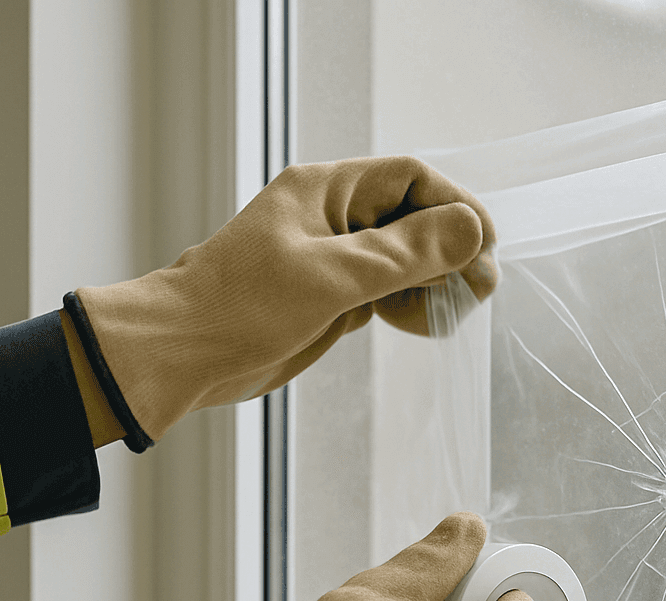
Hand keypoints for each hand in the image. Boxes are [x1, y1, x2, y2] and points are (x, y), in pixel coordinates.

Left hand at [76, 156, 497, 441]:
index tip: (484, 246)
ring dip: (436, 283)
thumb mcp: (331, 277)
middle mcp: (332, 218)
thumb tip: (469, 230)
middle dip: (451, 251)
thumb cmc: (239, 307)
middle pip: (414, 219)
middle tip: (478, 289)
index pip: (410, 180)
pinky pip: (389, 292)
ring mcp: (332, 260)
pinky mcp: (331, 298)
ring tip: (451, 313)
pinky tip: (422, 325)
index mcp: (326, 191)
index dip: (455, 208)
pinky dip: (413, 307)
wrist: (181, 356)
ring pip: (406, 260)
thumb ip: (404, 253)